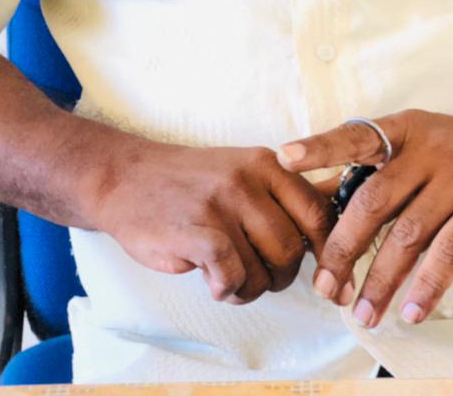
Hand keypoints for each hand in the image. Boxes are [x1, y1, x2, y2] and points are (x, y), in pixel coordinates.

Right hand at [89, 140, 336, 304]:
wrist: (125, 178)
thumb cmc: (189, 185)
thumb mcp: (242, 173)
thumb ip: (281, 199)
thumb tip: (328, 243)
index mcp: (268, 164)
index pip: (318, 212)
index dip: (326, 252)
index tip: (324, 277)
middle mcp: (249, 179)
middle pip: (293, 249)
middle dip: (279, 276)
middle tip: (256, 276)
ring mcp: (221, 203)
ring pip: (263, 270)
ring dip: (249, 288)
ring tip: (228, 279)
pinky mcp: (196, 230)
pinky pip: (232, 275)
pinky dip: (226, 288)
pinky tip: (212, 281)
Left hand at [276, 109, 452, 327]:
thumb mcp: (419, 146)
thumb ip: (376, 173)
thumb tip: (317, 204)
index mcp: (403, 132)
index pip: (354, 136)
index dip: (320, 147)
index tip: (284, 156)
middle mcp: (428, 150)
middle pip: (373, 201)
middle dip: (344, 249)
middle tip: (326, 287)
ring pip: (408, 235)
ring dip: (381, 280)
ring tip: (363, 314)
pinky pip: (449, 254)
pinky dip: (427, 286)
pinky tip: (411, 311)